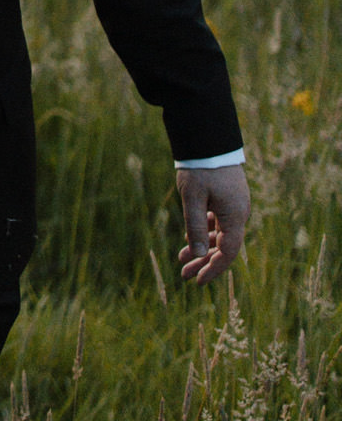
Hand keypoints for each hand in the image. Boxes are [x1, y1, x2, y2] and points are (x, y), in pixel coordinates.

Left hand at [178, 164, 249, 285]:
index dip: (213, 269)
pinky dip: (205, 232)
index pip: (228, 253)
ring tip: (182, 258)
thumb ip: (196, 227)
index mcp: (235, 216)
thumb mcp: (193, 199)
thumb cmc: (200, 168)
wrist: (208, 139)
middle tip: (184, 275)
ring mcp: (234, 205)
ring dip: (203, 247)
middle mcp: (239, 213)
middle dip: (204, 262)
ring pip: (220, 234)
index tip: (197, 282)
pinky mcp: (228, 197)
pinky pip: (218, 222)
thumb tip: (199, 255)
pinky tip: (190, 238)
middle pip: (224, 246)